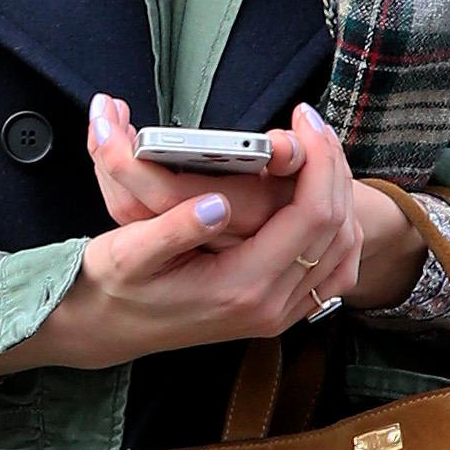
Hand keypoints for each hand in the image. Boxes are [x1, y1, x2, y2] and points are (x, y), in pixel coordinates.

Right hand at [0, 101, 431, 374]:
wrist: (104, 330)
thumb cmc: (112, 285)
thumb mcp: (128, 253)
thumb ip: (174, 229)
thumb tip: (218, 202)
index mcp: (241, 287)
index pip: (313, 214)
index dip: (320, 159)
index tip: (303, 118)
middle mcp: (270, 306)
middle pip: (338, 225)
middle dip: (333, 165)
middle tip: (312, 122)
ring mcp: (277, 314)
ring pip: (344, 247)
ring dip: (339, 192)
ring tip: (315, 149)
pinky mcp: (276, 312)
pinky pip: (333, 271)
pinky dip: (337, 229)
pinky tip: (318, 198)